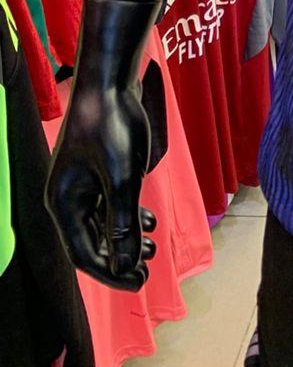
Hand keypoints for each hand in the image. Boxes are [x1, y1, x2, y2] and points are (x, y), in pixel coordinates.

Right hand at [47, 75, 157, 289]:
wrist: (110, 83)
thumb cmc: (111, 126)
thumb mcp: (122, 177)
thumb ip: (123, 222)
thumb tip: (126, 265)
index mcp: (63, 205)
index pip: (84, 254)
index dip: (111, 272)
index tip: (138, 283)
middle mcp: (68, 199)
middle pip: (92, 242)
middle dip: (120, 259)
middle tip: (148, 274)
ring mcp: (82, 185)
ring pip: (104, 224)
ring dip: (127, 239)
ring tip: (154, 252)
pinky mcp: (98, 172)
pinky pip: (111, 205)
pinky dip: (129, 216)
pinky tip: (150, 223)